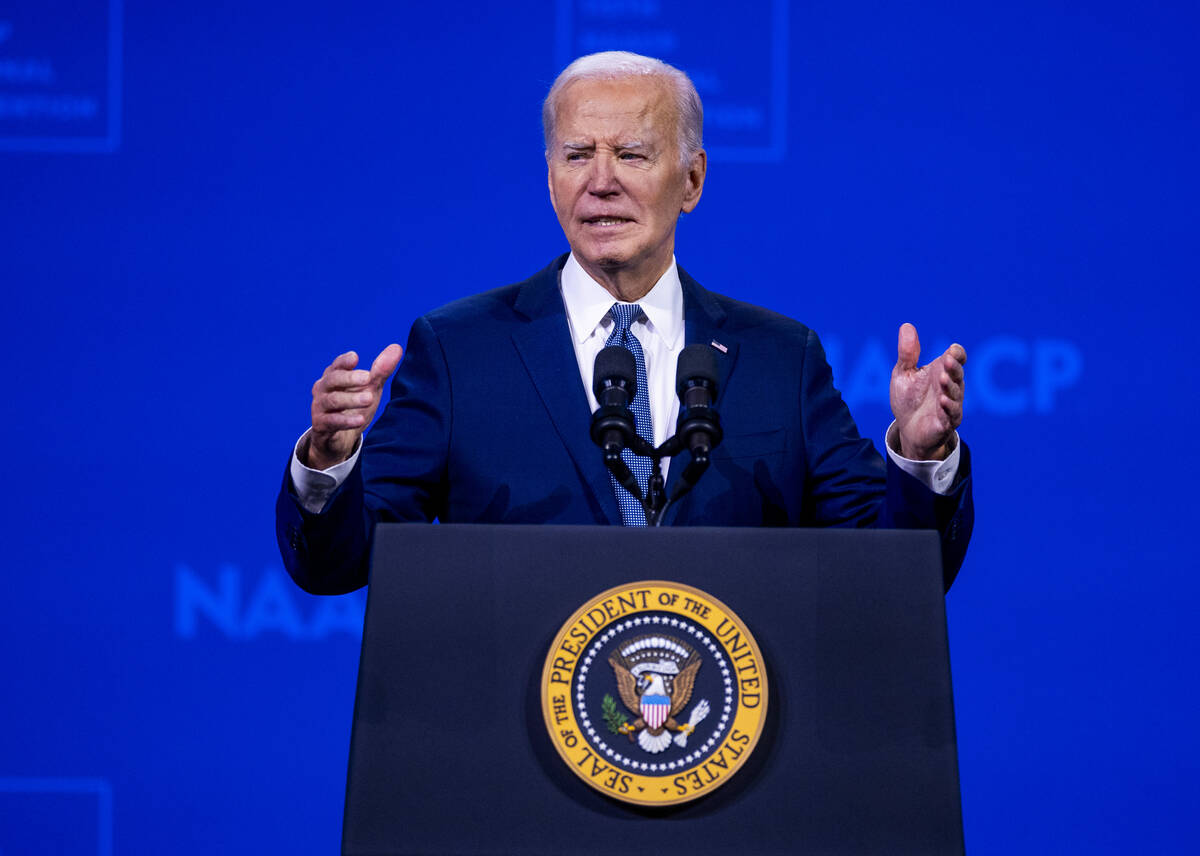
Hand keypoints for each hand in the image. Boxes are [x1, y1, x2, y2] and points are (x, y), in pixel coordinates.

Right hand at [304, 344, 402, 469]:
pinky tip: (360, 420)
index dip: (344, 361)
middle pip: (332, 380)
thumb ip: (381, 370)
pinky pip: (331, 422)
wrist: (339, 438)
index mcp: (333, 377)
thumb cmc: (354, 406)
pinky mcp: (321, 425)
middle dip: (349, 378)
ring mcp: (319, 407)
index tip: (355, 357)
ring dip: (351, 399)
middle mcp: (322, 389)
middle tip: (368, 378)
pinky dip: (346, 421)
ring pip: (332, 400)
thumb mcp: (370, 388)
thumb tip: (397, 347)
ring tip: (369, 398)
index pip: (337, 366)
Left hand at [890, 323, 965, 460]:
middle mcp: (950, 386)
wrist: (908, 430)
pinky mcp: (946, 422)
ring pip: (956, 393)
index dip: (957, 353)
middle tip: (946, 361)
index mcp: (941, 371)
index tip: (951, 351)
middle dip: (954, 367)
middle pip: (958, 373)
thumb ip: (907, 353)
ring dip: (951, 386)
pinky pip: (951, 414)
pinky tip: (943, 401)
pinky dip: (949, 407)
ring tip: (943, 380)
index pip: (957, 357)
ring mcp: (950, 403)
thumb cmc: (909, 400)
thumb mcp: (904, 374)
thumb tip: (907, 326)